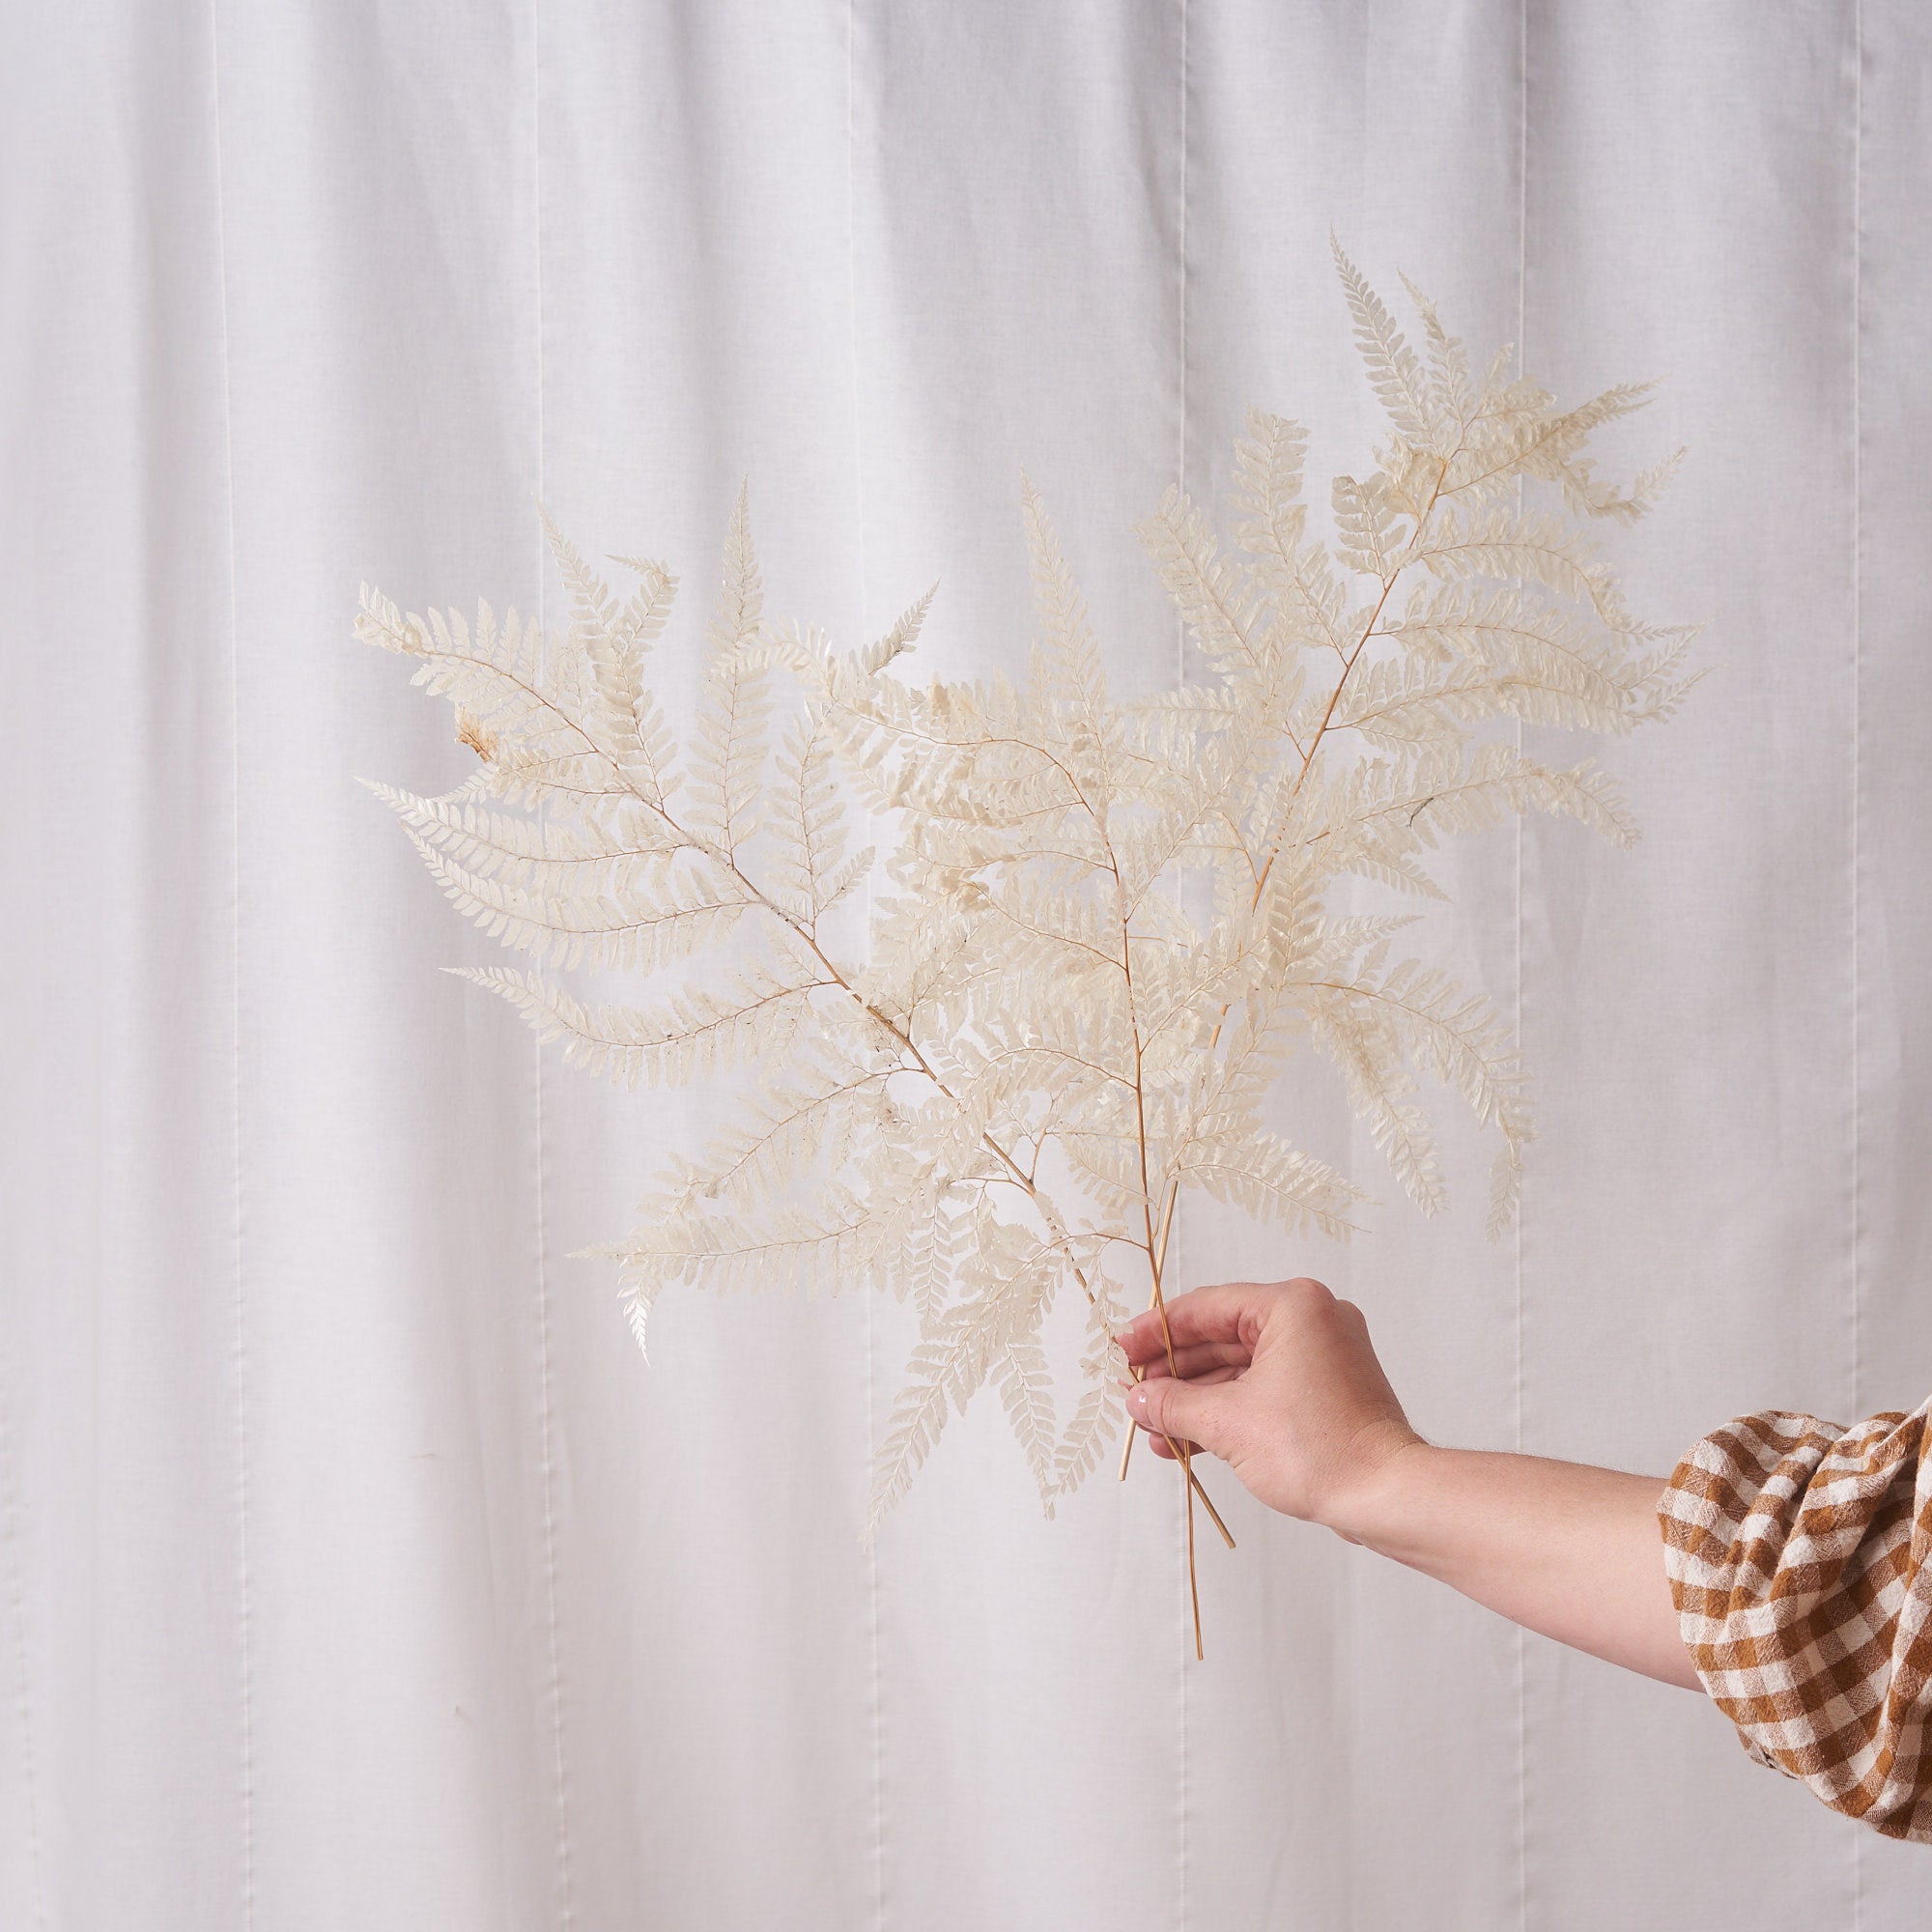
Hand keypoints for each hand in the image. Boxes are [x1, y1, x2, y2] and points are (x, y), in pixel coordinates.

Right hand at [1118, 1277, 1422, 1533]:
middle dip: (1175, 1371)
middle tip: (1135, 1392)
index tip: (1123, 1349)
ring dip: (1196, 1398)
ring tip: (1155, 1425)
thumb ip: (1175, 1404)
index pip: (1207, 1308)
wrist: (1387, 1496)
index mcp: (1292, 1306)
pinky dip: (1227, 1410)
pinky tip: (1187, 1438)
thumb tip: (1139, 1398)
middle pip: (1222, 1337)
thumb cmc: (1320, 1449)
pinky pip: (1263, 1389)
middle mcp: (1312, 1320)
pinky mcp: (1327, 1391)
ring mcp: (1322, 1356)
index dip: (1157, 1331)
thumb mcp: (1229, 1423)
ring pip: (1240, 1368)